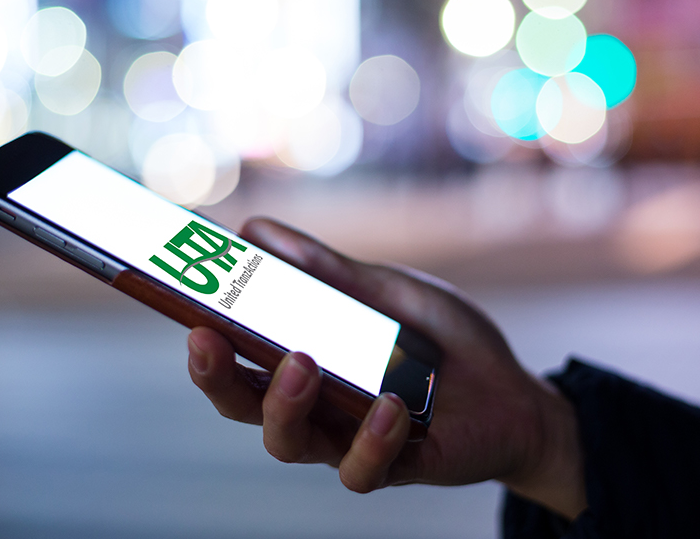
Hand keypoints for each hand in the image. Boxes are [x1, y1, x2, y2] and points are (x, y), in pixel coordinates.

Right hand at [187, 218, 586, 518]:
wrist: (512, 391)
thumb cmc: (442, 339)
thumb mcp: (387, 291)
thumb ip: (328, 270)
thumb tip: (255, 230)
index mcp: (306, 361)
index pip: (238, 360)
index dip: (205, 344)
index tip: (187, 310)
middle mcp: (316, 405)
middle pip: (244, 408)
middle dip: (217, 379)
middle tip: (208, 340)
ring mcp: (350, 439)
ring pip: (290, 444)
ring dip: (283, 406)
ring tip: (302, 363)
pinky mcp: (395, 465)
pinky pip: (363, 469)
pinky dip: (370, 439)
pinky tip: (388, 406)